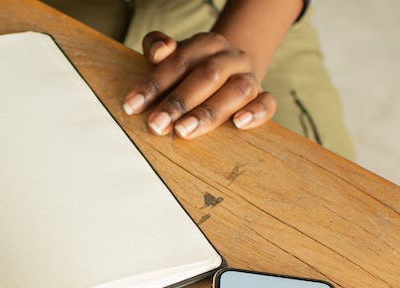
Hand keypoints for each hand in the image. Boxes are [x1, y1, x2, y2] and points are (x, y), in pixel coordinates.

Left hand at [122, 31, 276, 139]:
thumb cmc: (191, 68)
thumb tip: (158, 51)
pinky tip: (239, 124)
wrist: (227, 69)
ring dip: (208, 112)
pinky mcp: (261, 95)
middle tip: (156, 125)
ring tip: (184, 131)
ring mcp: (249, 76)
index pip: (179, 60)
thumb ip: (158, 48)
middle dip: (178, 102)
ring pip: (237, 90)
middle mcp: (230, 57)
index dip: (154, 84)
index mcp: (206, 43)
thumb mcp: (173, 56)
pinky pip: (267, 102)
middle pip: (208, 75)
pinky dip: (256, 113)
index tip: (133, 106)